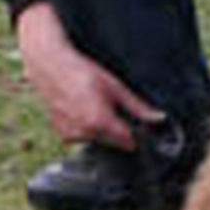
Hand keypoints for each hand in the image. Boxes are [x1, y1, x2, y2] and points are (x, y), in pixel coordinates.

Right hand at [15, 3, 163, 150]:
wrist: (50, 66)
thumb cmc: (82, 72)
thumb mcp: (115, 86)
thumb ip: (137, 106)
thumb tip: (158, 117)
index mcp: (100, 122)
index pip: (128, 142)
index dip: (136, 134)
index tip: (138, 125)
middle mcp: (85, 133)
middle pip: (112, 140)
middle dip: (117, 128)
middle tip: (111, 104)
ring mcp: (71, 135)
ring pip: (96, 138)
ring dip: (100, 127)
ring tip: (93, 102)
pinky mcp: (62, 133)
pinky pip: (81, 135)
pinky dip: (85, 126)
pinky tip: (81, 107)